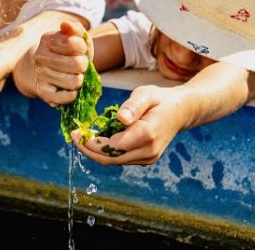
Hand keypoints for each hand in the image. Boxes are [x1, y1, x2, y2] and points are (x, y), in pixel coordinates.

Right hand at [32, 21, 92, 106]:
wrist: (46, 69)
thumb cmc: (66, 52)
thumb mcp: (73, 37)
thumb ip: (75, 29)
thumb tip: (66, 25)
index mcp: (47, 39)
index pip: (74, 43)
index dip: (83, 48)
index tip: (80, 49)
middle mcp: (39, 57)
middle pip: (77, 64)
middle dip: (83, 65)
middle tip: (79, 65)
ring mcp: (40, 75)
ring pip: (74, 82)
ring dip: (80, 80)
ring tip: (74, 76)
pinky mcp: (43, 92)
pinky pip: (65, 97)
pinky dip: (73, 95)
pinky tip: (71, 89)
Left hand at [71, 85, 187, 165]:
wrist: (180, 111)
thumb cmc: (160, 99)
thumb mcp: (146, 94)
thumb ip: (133, 105)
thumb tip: (120, 118)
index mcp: (147, 135)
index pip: (112, 146)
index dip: (91, 142)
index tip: (76, 131)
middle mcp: (147, 152)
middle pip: (110, 158)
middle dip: (88, 149)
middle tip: (73, 135)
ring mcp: (147, 158)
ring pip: (114, 161)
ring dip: (95, 151)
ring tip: (81, 137)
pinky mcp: (144, 159)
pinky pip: (120, 159)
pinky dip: (105, 152)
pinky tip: (96, 139)